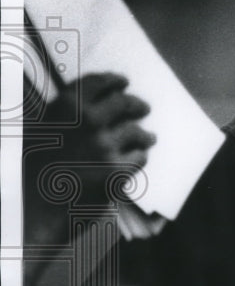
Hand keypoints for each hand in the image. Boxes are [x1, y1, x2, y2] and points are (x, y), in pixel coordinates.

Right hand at [41, 72, 156, 172]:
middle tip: (144, 108)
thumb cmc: (36, 167)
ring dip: (144, 135)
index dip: (114, 81)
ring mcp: (104, 146)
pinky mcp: (116, 170)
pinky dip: (140, 156)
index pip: (99, 82)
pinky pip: (139, 157)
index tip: (123, 82)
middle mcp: (88, 121)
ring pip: (136, 132)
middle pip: (124, 103)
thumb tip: (99, 99)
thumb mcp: (40, 129)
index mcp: (66, 106)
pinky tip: (139, 157)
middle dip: (137, 105)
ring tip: (149, 137)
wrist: (34, 204)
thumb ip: (67, 113)